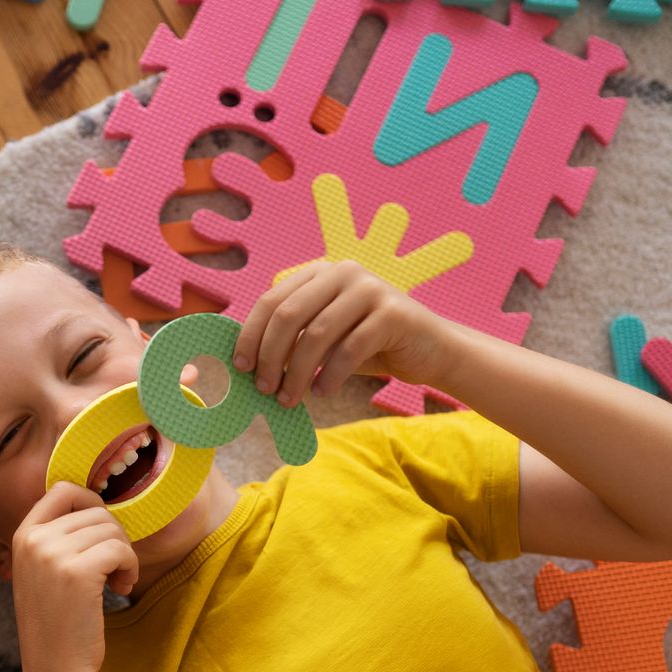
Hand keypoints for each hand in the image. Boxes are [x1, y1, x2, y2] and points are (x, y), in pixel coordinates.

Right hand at [11, 483, 136, 671]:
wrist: (55, 668)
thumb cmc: (57, 623)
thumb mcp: (42, 572)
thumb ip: (57, 539)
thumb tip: (96, 507)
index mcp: (23, 535)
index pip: (62, 490)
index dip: (91, 503)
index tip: (103, 532)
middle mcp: (34, 540)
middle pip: (95, 511)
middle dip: (114, 537)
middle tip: (113, 569)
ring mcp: (53, 554)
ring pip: (112, 529)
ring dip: (124, 555)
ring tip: (116, 583)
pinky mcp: (78, 572)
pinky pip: (121, 549)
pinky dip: (130, 568)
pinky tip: (120, 589)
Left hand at [231, 260, 456, 405]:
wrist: (429, 350)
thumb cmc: (369, 346)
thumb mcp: (325, 338)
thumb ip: (293, 338)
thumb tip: (248, 362)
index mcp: (321, 272)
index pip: (271, 300)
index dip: (251, 335)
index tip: (241, 367)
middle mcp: (343, 272)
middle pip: (289, 315)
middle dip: (270, 356)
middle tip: (264, 389)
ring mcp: (370, 288)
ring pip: (317, 334)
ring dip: (296, 373)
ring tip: (289, 399)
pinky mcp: (393, 313)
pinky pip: (349, 349)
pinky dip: (330, 376)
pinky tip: (322, 392)